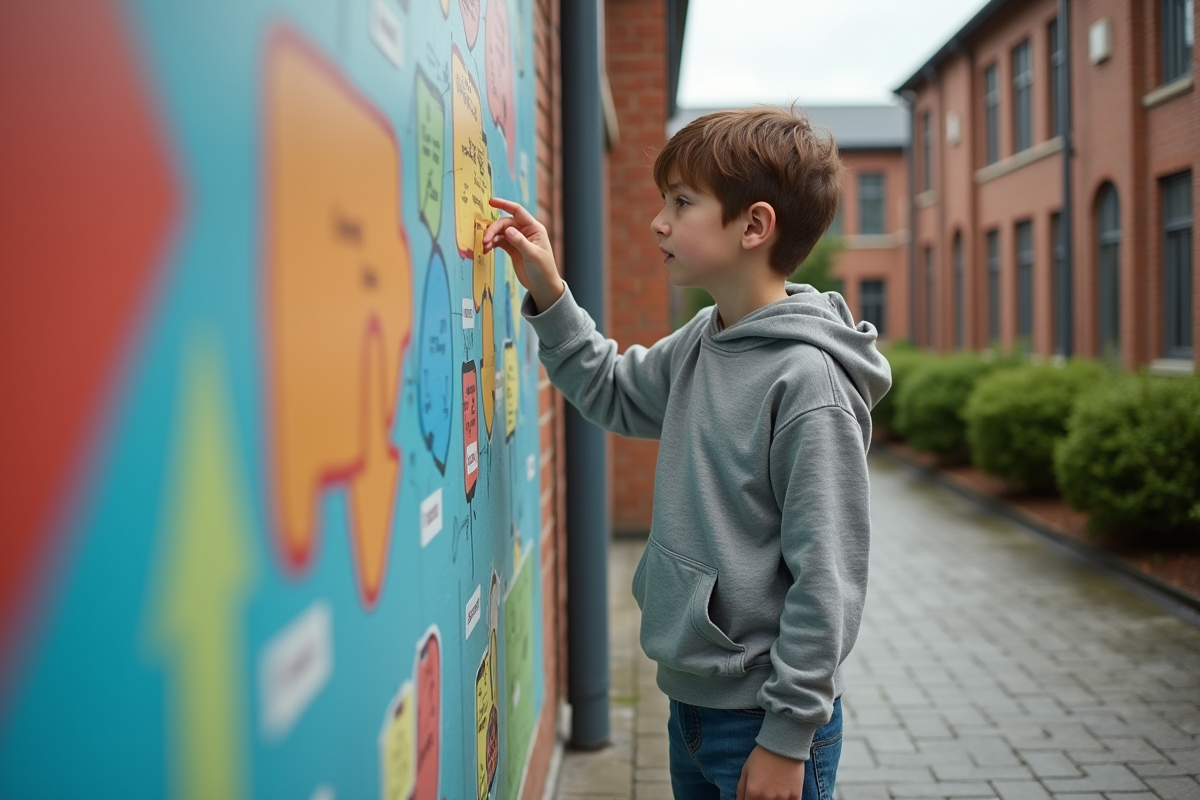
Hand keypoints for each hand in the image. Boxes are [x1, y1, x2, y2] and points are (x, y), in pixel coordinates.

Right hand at [483, 197, 563, 311]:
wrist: (542, 286)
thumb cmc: (543, 269)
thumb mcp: (532, 255)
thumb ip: (520, 242)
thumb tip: (507, 229)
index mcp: (534, 228)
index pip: (517, 211)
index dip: (504, 204)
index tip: (491, 201)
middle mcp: (525, 231)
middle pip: (504, 223)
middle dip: (493, 230)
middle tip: (485, 240)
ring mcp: (517, 239)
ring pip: (500, 232)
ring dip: (491, 238)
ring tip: (485, 247)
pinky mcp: (511, 248)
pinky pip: (498, 241)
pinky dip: (492, 244)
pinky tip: (486, 250)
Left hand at [737, 745, 804, 799]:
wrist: (783, 745)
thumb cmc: (762, 756)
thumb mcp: (746, 770)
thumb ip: (741, 789)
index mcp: (753, 792)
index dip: (751, 799)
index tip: (753, 795)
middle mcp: (767, 798)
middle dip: (761, 799)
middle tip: (765, 789)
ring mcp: (782, 798)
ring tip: (774, 788)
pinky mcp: (795, 795)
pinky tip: (784, 792)